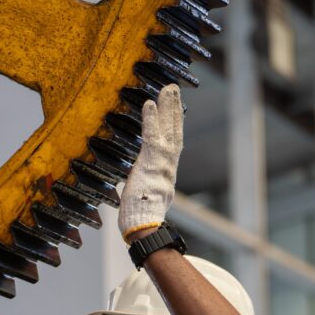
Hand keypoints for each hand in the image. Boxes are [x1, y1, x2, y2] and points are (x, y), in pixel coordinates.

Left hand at [117, 84, 183, 240]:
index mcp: (166, 174)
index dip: (173, 126)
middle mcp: (168, 166)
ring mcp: (162, 164)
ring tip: (167, 88)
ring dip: (168, 107)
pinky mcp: (151, 163)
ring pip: (168, 130)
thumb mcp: (146, 200)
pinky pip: (152, 136)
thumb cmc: (141, 219)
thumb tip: (140, 187)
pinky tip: (149, 103)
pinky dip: (151, 119)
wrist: (145, 227)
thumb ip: (146, 188)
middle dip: (174, 109)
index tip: (174, 110)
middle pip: (175, 132)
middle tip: (173, 89)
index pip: (172, 144)